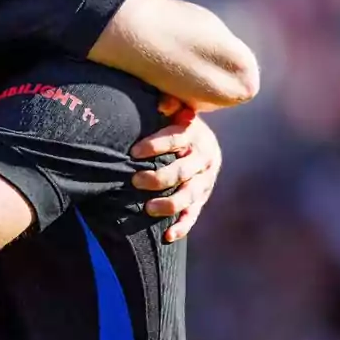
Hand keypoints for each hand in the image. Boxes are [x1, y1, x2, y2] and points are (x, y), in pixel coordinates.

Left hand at [130, 109, 220, 243]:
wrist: (200, 139)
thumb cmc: (173, 121)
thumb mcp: (173, 108)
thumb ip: (168, 103)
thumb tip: (161, 104)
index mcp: (194, 133)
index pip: (176, 139)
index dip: (156, 145)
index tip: (133, 152)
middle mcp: (204, 157)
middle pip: (183, 171)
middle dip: (159, 178)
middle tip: (135, 181)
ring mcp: (205, 180)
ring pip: (190, 195)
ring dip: (170, 204)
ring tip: (148, 208)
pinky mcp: (202, 197)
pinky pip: (194, 214)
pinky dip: (182, 225)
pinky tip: (168, 235)